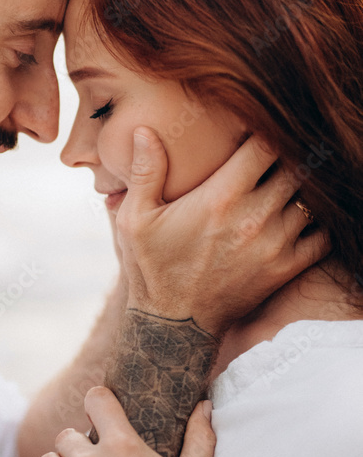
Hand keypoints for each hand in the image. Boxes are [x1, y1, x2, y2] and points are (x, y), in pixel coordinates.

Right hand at [115, 128, 328, 336]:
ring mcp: (275, 245)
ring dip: (301, 189)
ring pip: (311, 199)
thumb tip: (145, 130)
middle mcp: (254, 218)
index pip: (266, 146)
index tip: (254, 133)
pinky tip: (298, 216)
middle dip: (287, 157)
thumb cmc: (151, 267)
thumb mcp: (134, 218)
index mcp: (220, 198)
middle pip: (296, 167)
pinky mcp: (285, 268)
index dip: (265, 132)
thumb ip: (145, 172)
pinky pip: (323, 236)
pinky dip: (317, 222)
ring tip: (283, 184)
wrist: (173, 326)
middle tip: (272, 156)